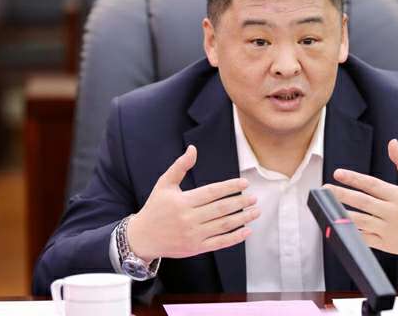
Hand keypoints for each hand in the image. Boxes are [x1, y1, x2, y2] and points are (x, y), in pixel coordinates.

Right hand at [127, 145, 259, 261]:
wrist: (142, 237)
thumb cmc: (155, 207)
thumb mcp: (164, 184)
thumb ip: (180, 166)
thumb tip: (193, 149)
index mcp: (183, 201)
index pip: (212, 192)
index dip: (230, 187)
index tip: (244, 183)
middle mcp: (189, 218)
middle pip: (221, 208)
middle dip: (240, 202)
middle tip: (254, 197)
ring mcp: (193, 235)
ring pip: (223, 225)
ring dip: (242, 218)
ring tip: (256, 211)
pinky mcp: (195, 248)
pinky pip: (220, 243)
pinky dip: (235, 237)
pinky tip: (247, 231)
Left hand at [324, 139, 397, 266]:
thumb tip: (392, 142)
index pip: (372, 185)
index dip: (354, 179)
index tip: (338, 173)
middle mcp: (393, 213)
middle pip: (363, 203)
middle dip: (342, 195)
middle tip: (325, 188)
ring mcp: (388, 230)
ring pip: (361, 221)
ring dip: (342, 213)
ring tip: (326, 206)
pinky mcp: (385, 244)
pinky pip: (364, 238)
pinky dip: (350, 232)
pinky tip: (336, 224)